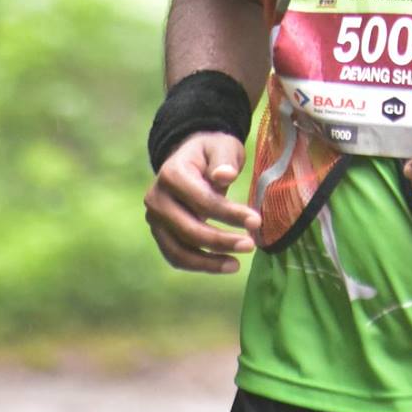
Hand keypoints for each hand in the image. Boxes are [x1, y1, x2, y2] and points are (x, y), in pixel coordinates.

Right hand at [144, 132, 260, 272]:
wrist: (192, 158)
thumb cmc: (211, 153)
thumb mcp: (222, 147)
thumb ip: (224, 160)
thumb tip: (224, 176)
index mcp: (171, 174)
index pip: (202, 201)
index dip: (229, 214)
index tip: (256, 221)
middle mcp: (157, 198)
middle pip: (189, 230)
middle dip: (222, 241)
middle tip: (251, 245)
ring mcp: (155, 219)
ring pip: (179, 251)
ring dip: (209, 262)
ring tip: (236, 264)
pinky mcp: (160, 233)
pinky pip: (176, 256)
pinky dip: (199, 265)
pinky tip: (223, 265)